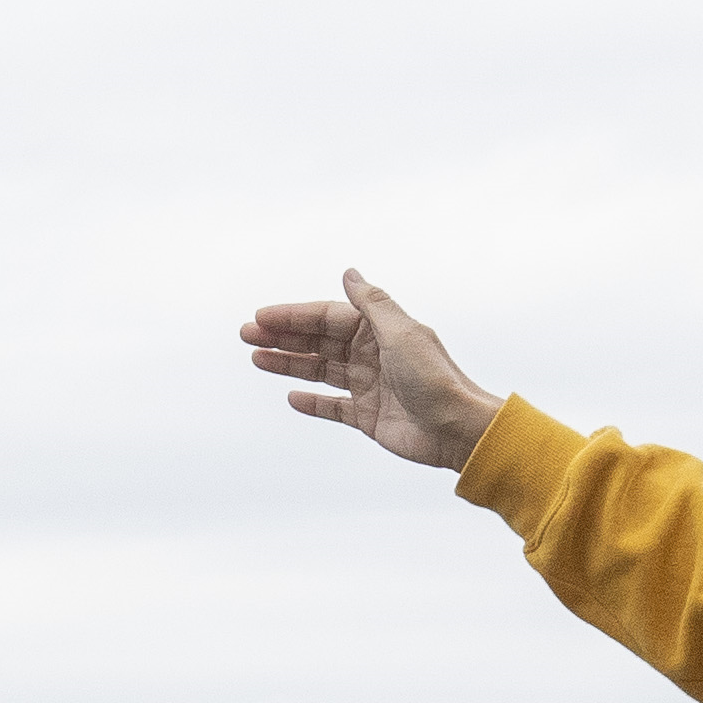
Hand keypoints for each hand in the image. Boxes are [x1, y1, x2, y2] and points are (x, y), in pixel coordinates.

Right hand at [238, 272, 499, 471]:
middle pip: (318, 342)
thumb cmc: (434, 378)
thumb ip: (371, 304)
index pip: (326, 318)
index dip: (293, 316)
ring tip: (256, 359)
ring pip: (320, 371)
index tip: (260, 318)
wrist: (456, 429)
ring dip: (289, 364)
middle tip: (246, 336)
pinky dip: (313, 402)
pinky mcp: (368, 417)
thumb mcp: (401, 333)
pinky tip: (291, 397)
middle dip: (282, 337)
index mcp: (379, 331)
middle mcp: (371, 355)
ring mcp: (368, 386)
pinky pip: (333, 407)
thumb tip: (348, 272)